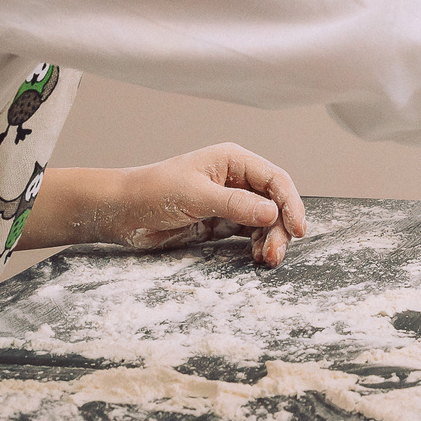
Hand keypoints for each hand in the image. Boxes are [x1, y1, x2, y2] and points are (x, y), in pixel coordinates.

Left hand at [81, 144, 308, 265]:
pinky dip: (256, 245)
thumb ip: (236, 205)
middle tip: (276, 253)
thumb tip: (273, 214)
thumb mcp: (196, 196)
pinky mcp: (218, 223)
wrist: (121, 212)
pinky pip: (248, 233)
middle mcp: (235, 179)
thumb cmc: (153, 192)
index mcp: (233, 160)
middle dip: (280, 227)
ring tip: (267, 259)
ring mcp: (228, 201)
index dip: (291, 203)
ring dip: (270, 239)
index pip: (274, 179)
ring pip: (264, 220)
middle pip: (274, 202)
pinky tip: (256, 257)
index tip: (299, 229)